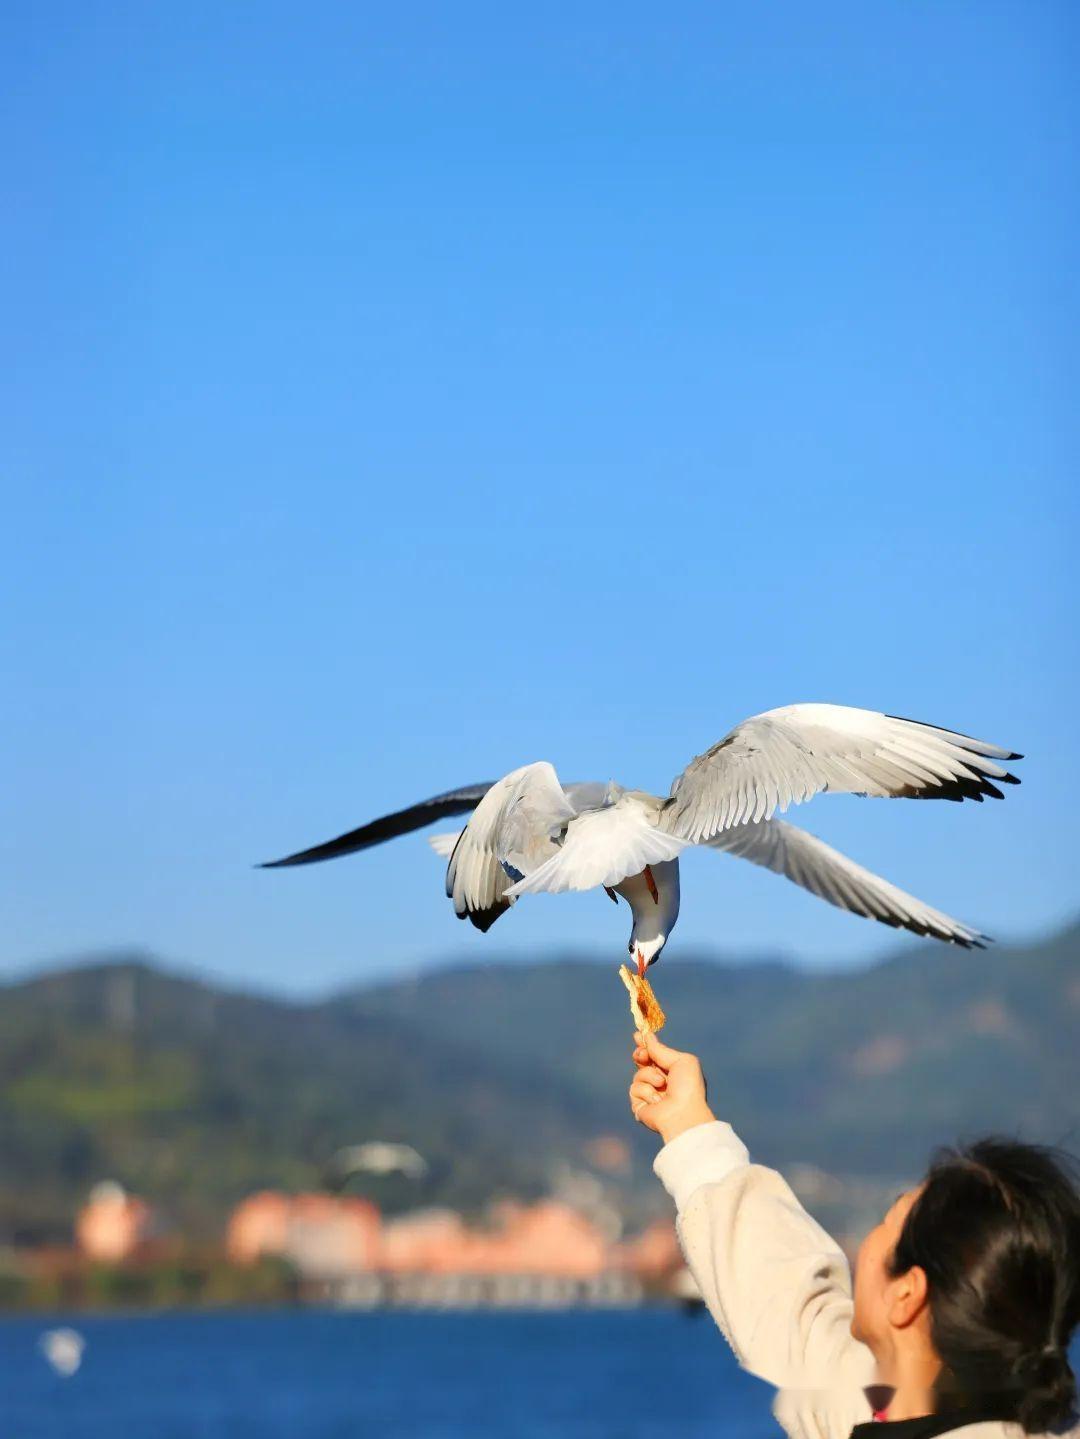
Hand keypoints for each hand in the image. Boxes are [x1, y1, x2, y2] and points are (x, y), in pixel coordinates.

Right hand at [628, 1029, 715, 1143]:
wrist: (683, 1113)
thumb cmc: (688, 1087)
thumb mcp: (680, 1061)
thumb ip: (661, 1050)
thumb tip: (647, 1036)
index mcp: (674, 1072)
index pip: (656, 1055)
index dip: (646, 1045)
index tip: (637, 1034)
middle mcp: (662, 1083)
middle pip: (643, 1063)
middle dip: (641, 1055)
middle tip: (643, 1054)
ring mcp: (650, 1094)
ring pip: (638, 1074)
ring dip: (649, 1076)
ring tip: (662, 1084)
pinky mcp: (640, 1105)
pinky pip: (634, 1089)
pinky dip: (645, 1091)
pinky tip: (657, 1100)